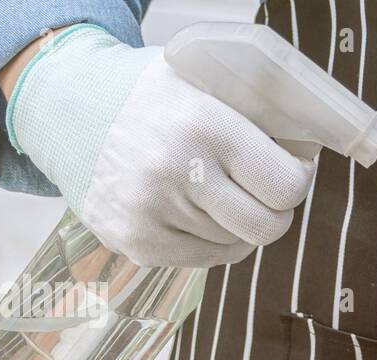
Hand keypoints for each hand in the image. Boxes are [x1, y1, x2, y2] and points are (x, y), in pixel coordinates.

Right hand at [3, 25, 314, 266]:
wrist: (68, 107)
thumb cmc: (153, 96)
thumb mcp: (204, 81)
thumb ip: (255, 116)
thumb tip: (308, 157)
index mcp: (203, 126)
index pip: (285, 187)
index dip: (296, 183)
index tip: (288, 172)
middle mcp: (176, 172)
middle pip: (267, 228)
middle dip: (274, 212)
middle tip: (263, 193)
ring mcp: (152, 213)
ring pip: (235, 245)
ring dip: (236, 225)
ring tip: (214, 191)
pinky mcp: (136, 244)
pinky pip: (204, 260)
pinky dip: (210, 241)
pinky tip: (194, 211)